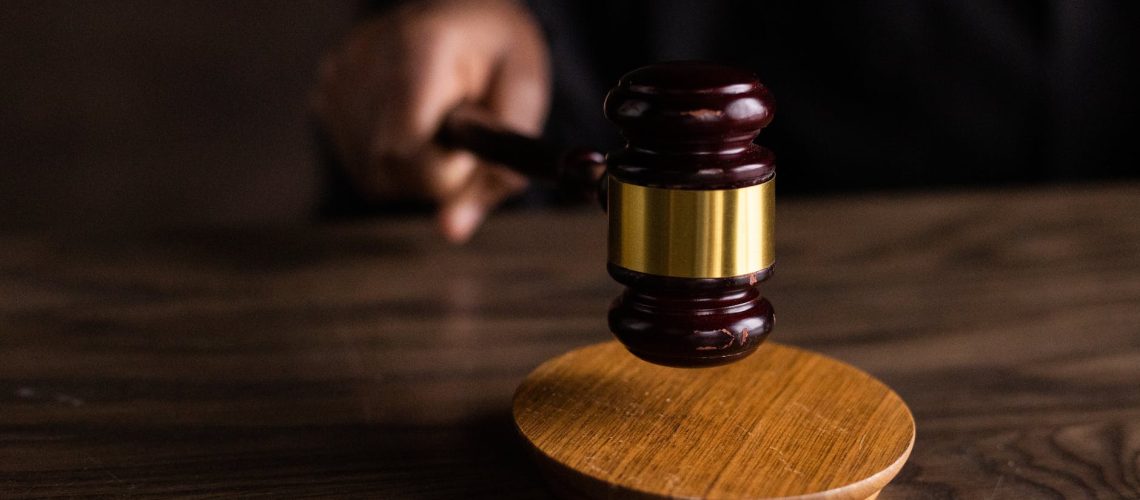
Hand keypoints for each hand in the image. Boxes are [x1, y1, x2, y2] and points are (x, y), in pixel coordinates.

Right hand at [312, 0, 549, 242]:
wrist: (465, 13)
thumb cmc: (500, 55)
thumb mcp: (524, 100)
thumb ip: (496, 170)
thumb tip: (451, 232)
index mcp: (421, 48)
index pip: (405, 150)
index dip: (444, 171)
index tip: (470, 147)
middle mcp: (366, 58)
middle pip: (386, 169)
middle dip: (433, 173)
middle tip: (461, 134)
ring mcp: (338, 75)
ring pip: (371, 175)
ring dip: (413, 170)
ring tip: (437, 123)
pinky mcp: (325, 92)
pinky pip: (358, 162)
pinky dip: (390, 159)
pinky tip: (411, 122)